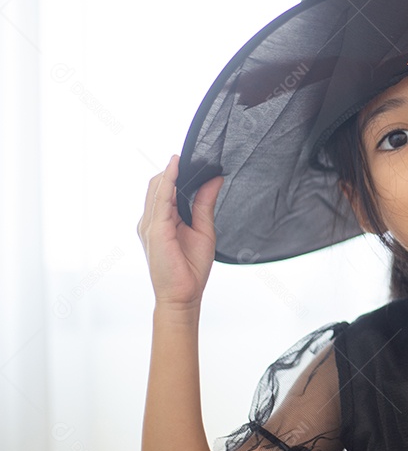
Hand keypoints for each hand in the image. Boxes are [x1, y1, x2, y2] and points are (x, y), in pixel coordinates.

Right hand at [137, 155, 223, 312]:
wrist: (184, 294)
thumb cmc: (191, 268)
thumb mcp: (204, 229)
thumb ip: (205, 203)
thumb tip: (215, 179)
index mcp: (162, 221)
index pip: (166, 189)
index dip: (177, 173)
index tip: (193, 159)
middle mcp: (151, 221)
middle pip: (158, 185)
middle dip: (173, 170)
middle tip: (194, 155)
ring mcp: (149, 225)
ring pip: (157, 188)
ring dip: (171, 172)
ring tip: (186, 157)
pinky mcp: (154, 229)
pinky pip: (161, 199)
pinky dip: (168, 182)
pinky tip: (177, 169)